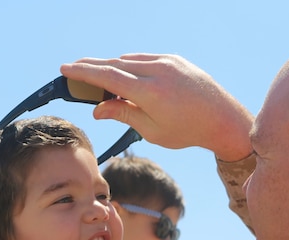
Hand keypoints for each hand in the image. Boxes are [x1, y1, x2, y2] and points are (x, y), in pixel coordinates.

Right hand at [60, 54, 253, 160]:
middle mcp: (159, 71)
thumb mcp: (152, 130)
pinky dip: (130, 66)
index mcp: (151, 92)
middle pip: (115, 64)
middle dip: (92, 67)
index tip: (65, 68)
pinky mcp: (175, 59)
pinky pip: (145, 59)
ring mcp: (168, 62)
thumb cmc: (188, 131)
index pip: (109, 76)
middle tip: (73, 70)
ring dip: (112, 68)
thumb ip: (123, 115)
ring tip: (98, 81)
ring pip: (129, 60)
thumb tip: (98, 109)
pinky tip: (125, 77)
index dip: (84, 72)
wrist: (223, 119)